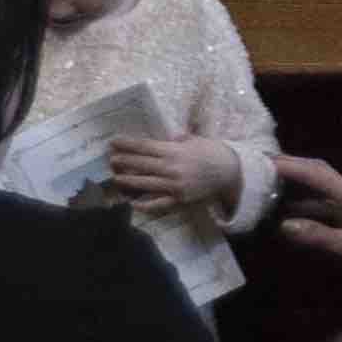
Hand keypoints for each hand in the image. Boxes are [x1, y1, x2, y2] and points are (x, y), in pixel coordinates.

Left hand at [100, 134, 223, 214]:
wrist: (230, 172)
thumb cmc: (213, 152)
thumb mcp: (196, 140)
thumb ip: (180, 139)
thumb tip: (168, 138)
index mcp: (175, 151)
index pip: (145, 146)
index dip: (127, 144)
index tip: (113, 141)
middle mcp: (171, 167)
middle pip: (141, 163)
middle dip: (124, 160)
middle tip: (110, 159)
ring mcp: (174, 185)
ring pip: (145, 183)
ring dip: (129, 180)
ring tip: (116, 178)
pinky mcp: (178, 199)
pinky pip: (158, 203)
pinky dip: (145, 204)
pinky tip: (134, 203)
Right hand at [274, 154, 341, 273]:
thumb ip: (319, 236)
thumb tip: (284, 225)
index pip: (316, 173)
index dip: (291, 166)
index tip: (265, 160)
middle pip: (317, 173)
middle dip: (292, 167)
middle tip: (262, 164)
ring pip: (317, 190)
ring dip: (295, 187)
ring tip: (268, 185)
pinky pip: (320, 206)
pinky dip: (302, 206)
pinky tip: (284, 214)